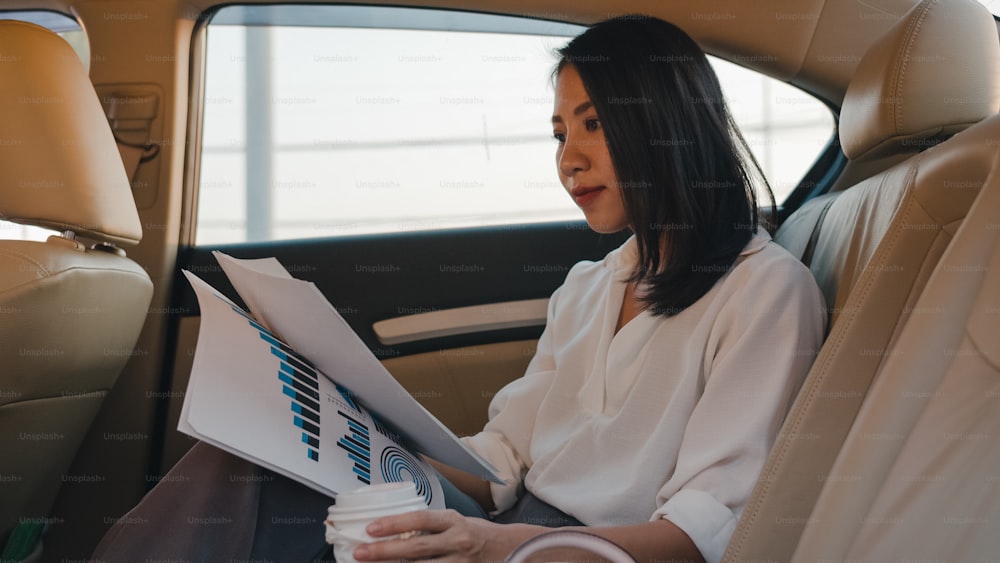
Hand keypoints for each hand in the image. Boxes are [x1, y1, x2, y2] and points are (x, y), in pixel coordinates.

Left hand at [353, 509, 526, 561]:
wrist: (508, 550)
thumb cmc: (477, 534)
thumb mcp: (456, 521)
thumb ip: (431, 525)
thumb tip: (394, 528)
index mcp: (454, 522)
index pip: (421, 518)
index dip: (395, 523)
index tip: (372, 528)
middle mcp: (458, 543)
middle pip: (416, 548)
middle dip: (384, 551)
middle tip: (360, 553)